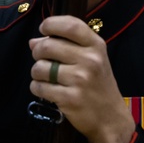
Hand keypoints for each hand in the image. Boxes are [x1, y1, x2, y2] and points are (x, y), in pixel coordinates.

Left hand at [28, 16, 134, 142]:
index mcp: (96, 46)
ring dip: (36, 73)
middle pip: (47, 46)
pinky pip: (39, 87)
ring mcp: (80, 80)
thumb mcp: (91, 60)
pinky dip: (38, 88)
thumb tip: (33, 42)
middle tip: (41, 59)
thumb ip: (65, 46)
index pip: (70, 25)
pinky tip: (47, 90)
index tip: (43, 29)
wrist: (110, 118)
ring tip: (45, 77)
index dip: (51, 24)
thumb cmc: (98, 85)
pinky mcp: (70, 98)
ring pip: (39, 68)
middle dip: (37, 52)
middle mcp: (90, 60)